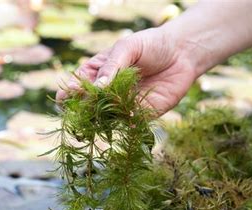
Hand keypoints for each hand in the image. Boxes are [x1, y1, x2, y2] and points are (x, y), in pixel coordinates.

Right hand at [56, 27, 197, 115]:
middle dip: (83, 110)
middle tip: (88, 106)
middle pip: (86, 108)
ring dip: (102, 120)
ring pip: (104, 119)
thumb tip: (99, 87)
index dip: (70, 93)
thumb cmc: (150, 45)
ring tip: (106, 112)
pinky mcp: (140, 115)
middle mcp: (105, 92)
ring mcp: (121, 105)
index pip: (74, 88)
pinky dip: (125, 122)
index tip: (74, 92)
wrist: (181, 54)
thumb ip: (112, 67)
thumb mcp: (127, 48)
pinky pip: (127, 123)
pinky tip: (127, 113)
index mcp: (96, 73)